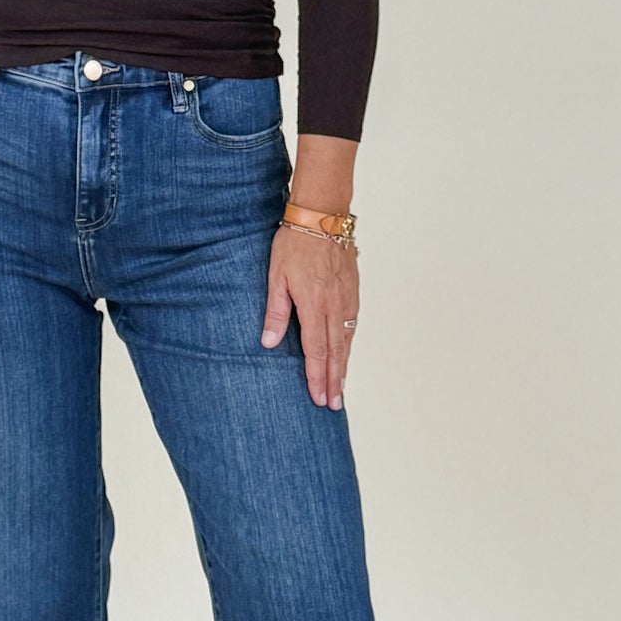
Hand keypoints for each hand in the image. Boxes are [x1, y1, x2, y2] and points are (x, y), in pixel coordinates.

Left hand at [260, 225, 358, 407]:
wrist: (323, 216)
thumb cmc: (295, 243)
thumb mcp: (276, 277)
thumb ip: (275, 312)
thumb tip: (268, 343)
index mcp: (314, 305)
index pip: (317, 351)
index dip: (318, 377)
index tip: (319, 398)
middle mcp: (335, 307)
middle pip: (336, 352)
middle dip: (335, 381)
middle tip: (334, 405)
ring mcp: (347, 299)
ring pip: (347, 340)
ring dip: (344, 366)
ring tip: (341, 387)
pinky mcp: (353, 290)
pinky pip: (352, 324)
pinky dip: (349, 344)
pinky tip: (346, 352)